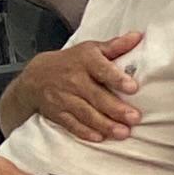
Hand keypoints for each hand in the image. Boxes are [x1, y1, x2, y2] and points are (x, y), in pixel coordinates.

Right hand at [12, 32, 144, 144]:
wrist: (35, 76)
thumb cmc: (71, 62)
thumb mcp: (91, 49)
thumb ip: (115, 46)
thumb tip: (138, 36)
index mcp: (85, 61)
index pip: (102, 69)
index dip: (117, 78)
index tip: (133, 87)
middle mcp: (74, 80)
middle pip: (96, 96)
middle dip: (116, 109)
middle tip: (135, 118)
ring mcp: (64, 98)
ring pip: (86, 113)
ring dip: (105, 124)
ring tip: (123, 133)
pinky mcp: (57, 113)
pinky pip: (71, 124)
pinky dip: (85, 132)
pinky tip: (100, 138)